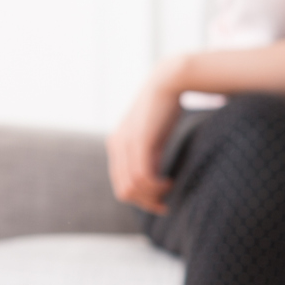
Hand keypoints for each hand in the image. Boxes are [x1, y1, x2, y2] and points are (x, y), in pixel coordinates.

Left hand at [107, 59, 187, 213]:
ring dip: (152, 195)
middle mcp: (116, 146)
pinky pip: (141, 176)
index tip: (161, 202)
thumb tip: (154, 180)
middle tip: (166, 203)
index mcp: (117, 146)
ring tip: (169, 189)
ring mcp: (125, 144)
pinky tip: (168, 182)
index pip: (121, 185)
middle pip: (124, 191)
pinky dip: (155, 186)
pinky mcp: (138, 141)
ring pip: (132, 187)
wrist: (168, 81)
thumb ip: (148, 156)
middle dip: (146, 202)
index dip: (141, 200)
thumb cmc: (165, 109)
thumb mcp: (153, 137)